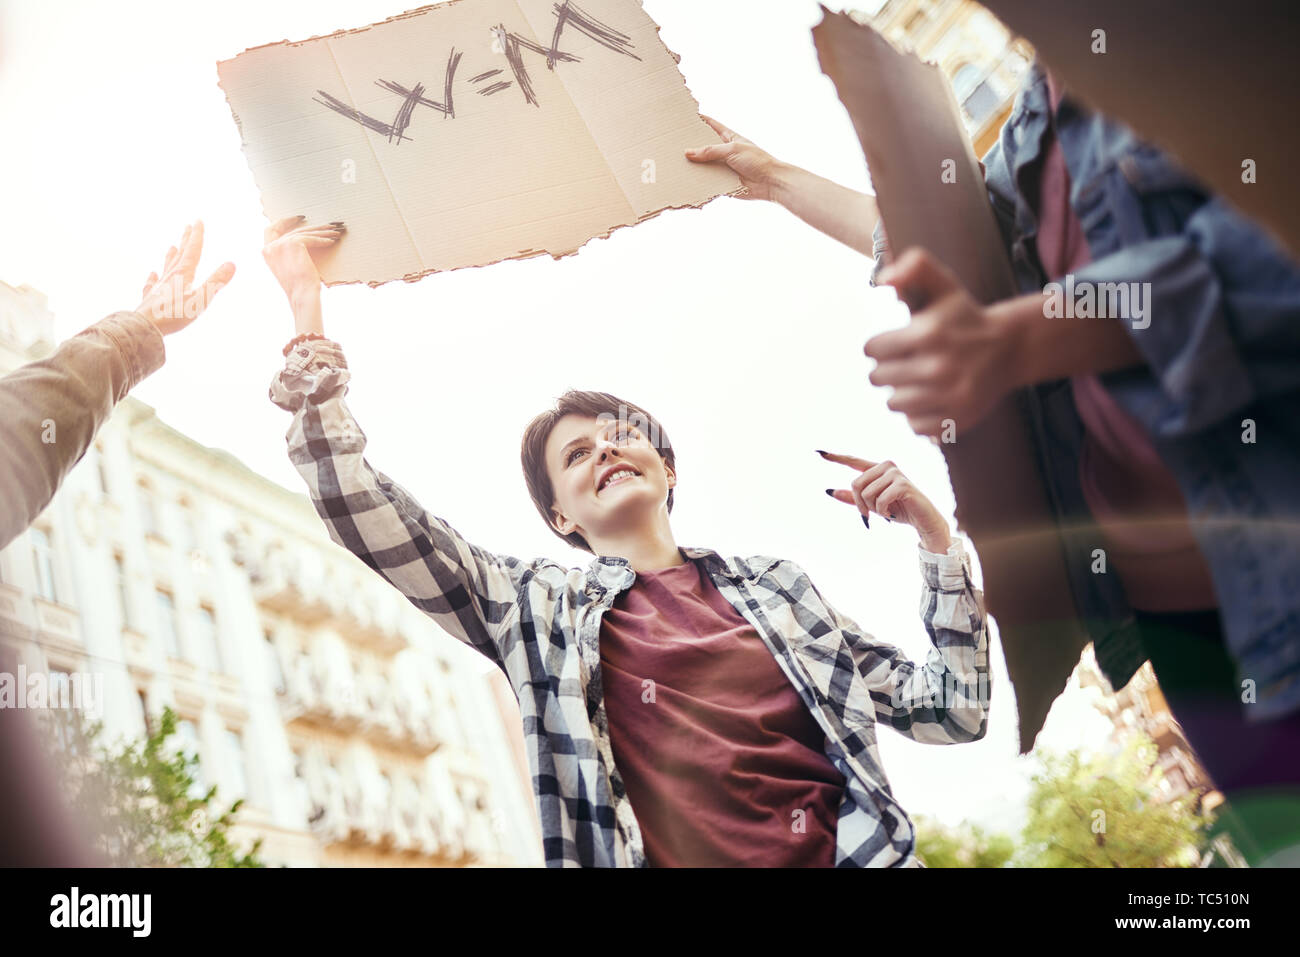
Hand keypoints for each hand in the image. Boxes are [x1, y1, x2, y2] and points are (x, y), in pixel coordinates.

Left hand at [134, 220, 234, 335]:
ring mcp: (159, 287)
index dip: (196, 236)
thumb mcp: (201, 299)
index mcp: (183, 274)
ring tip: (171, 246)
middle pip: (180, 255)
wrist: (145, 326)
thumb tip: (231, 264)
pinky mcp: (150, 298)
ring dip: (171, 256)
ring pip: (166, 267)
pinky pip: (152, 284)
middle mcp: (169, 277)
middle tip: (188, 226)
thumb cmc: (174, 315)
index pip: (192, 251)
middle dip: (185, 240)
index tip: (198, 221)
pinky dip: (153, 277)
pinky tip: (152, 274)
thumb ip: (216, 281)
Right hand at [262, 215, 344, 302]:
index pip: (271, 229)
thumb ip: (287, 252)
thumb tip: (300, 240)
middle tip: (326, 224)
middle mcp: (271, 246)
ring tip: (335, 232)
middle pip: (294, 230)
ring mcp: (281, 244)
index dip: (285, 221)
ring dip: (322, 232)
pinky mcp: (294, 244)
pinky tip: (332, 241)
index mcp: (266, 252)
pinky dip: (323, 239)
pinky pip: (311, 238)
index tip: (299, 217)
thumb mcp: (288, 266)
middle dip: (313, 227)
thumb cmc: (299, 286)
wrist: (302, 294)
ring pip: (305, 233)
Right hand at [684, 115, 788, 201]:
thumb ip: (710, 151)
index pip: (712, 125)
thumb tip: (688, 152)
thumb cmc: (757, 161)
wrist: (770, 183)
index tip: (684, 117)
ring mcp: (723, 168)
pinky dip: (699, 182)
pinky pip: (708, 182)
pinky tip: (686, 181)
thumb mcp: (732, 150)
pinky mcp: (723, 183)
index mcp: (729, 138)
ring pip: (704, 166)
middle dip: (691, 146)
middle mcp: (724, 152)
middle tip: (673, 144)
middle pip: (704, 147)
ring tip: (675, 164)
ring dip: (693, 166)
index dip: (699, 120)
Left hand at [819, 450, 951, 551]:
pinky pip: (879, 500)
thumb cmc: (899, 510)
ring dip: (873, 509)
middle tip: (871, 515)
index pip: (854, 461)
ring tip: (886, 512)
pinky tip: (892, 513)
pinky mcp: (902, 484)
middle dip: (860, 504)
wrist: (923, 520)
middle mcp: (886, 466)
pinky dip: (882, 512)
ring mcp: (895, 473)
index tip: (819, 452)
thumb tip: (830, 491)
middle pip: (856, 483)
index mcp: (878, 469)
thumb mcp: (872, 505)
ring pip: (866, 493)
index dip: (836, 458)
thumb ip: (853, 498)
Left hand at [864, 247, 1018, 436]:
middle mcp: (937, 367)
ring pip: (894, 404)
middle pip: (879, 378)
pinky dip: (919, 414)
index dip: (880, 346)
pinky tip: (933, 397)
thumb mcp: (943, 284)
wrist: (1009, 349)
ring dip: (902, 392)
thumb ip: (914, 266)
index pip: (872, 350)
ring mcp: (948, 397)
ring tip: (920, 379)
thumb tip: (884, 278)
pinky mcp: (955, 420)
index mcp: (928, 333)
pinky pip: (914, 425)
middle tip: (907, 360)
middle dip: (888, 368)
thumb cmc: (966, 317)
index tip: (895, 343)